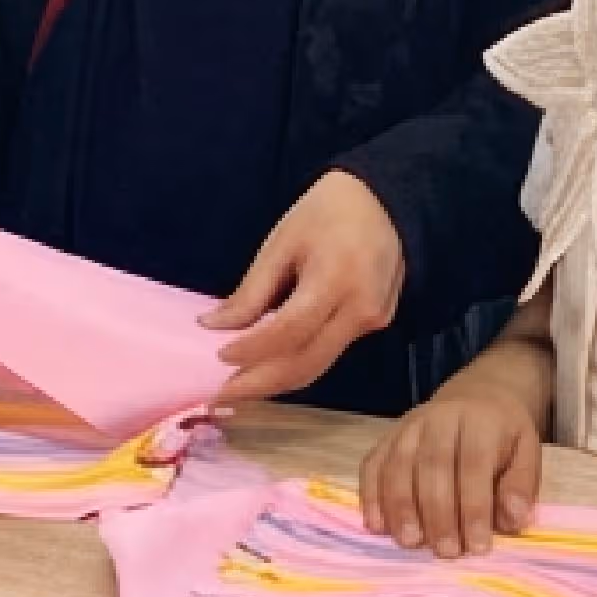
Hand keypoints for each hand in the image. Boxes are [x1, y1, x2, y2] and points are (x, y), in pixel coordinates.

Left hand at [202, 171, 406, 405]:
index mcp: (337, 278)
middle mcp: (361, 308)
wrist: (382, 200)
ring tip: (237, 386)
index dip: (253, 349)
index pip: (290, 330)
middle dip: (261, 384)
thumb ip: (252, 291)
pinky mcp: (376, 324)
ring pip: (319, 365)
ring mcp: (374, 320)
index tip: (218, 356)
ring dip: (277, 381)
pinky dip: (297, 362)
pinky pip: (330, 352)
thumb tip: (214, 327)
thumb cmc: (325, 212)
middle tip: (221, 396)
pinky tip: (269, 364)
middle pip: (307, 363)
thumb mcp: (280, 242)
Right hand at [359, 345, 547, 556]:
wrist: (477, 397)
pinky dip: (371, 496)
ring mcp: (408, 427)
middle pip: (432, 466)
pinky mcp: (387, 437)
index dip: (474, 508)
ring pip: (398, 466)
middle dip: (437, 513)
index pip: (473, 465)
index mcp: (479, 422)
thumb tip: (513, 519)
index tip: (477, 547)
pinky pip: (372, 465)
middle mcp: (440, 419)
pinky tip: (376, 525)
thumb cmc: (504, 437)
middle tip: (445, 551)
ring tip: (409, 542)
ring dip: (400, 507)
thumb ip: (521, 486)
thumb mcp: (528, 453)